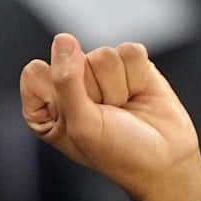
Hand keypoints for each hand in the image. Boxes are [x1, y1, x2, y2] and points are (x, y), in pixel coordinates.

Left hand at [20, 33, 200, 200]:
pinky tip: (137, 95)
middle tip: (106, 116)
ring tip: (122, 108)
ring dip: (118, 87)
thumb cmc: (117, 152)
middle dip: (94, 92)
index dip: (59, 93)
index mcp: (43, 106)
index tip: (75, 118)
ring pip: (104, 55)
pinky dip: (137, 77)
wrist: (163, 160)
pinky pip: (130, 52)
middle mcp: (69, 86)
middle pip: (74, 60)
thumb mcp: (81, 124)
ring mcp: (100, 74)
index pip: (37, 73)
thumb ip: (65, 81)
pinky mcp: (129, 65)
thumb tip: (63, 40)